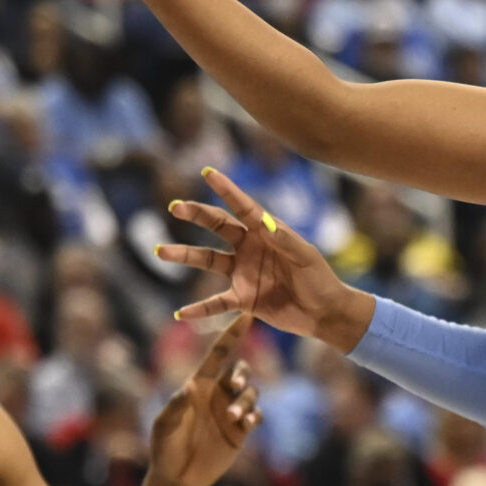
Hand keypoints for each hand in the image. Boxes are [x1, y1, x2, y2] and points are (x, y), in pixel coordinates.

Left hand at [148, 313, 262, 485]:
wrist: (178, 477)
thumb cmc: (165, 447)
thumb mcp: (164, 425)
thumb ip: (175, 406)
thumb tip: (187, 389)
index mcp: (199, 386)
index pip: (219, 354)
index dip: (232, 335)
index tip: (246, 316)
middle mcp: (218, 395)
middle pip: (241, 372)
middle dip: (242, 374)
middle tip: (233, 386)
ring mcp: (231, 413)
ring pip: (251, 394)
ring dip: (245, 401)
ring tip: (234, 419)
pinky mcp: (241, 432)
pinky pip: (256, 415)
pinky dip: (255, 415)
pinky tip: (247, 423)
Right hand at [156, 169, 374, 351]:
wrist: (324, 312)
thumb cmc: (320, 279)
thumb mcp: (306, 257)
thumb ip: (286, 241)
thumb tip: (266, 224)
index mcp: (266, 232)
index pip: (243, 207)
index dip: (226, 190)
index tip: (208, 172)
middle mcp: (249, 248)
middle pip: (218, 227)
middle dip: (197, 215)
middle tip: (176, 207)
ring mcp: (242, 273)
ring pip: (207, 260)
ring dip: (185, 256)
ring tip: (161, 251)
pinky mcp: (242, 298)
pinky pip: (216, 303)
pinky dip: (199, 308)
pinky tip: (181, 313)